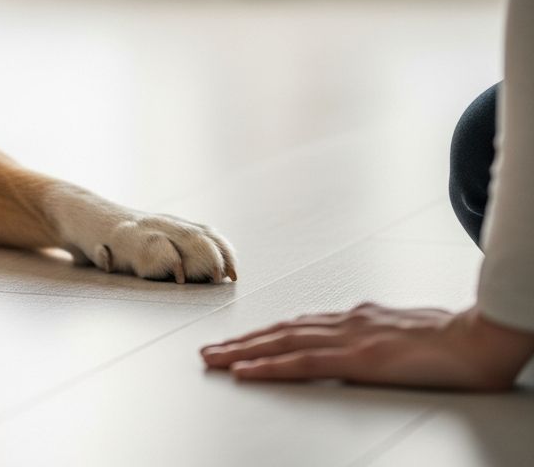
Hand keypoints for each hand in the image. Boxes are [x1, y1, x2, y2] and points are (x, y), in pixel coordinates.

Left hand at [200, 303, 533, 390]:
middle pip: (280, 330)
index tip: (240, 342)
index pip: (299, 326)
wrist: (480, 338)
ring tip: (214, 360)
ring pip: (282, 342)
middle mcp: (345, 321)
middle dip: (242, 342)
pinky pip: (302, 362)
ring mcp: (349, 338)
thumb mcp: (403, 336)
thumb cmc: (452, 341)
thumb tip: (361, 346)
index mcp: (356, 318)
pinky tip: (246, 371)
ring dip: (244, 351)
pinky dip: (269, 365)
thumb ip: (376, 338)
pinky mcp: (358, 358)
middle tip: (209, 352)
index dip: (266, 334)